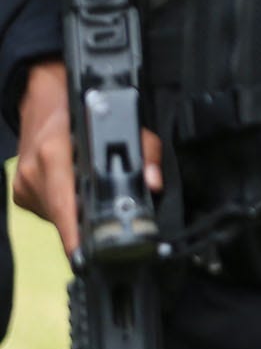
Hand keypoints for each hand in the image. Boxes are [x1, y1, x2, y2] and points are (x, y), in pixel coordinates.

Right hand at [12, 60, 162, 258]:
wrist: (45, 95)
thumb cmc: (85, 107)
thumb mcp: (126, 120)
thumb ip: (145, 150)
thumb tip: (152, 183)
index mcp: (54, 155)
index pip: (65, 205)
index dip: (79, 233)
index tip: (93, 253)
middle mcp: (34, 174)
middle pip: (65, 217)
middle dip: (89, 226)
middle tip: (112, 231)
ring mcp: (24, 185)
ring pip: (58, 216)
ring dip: (79, 214)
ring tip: (95, 198)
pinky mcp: (21, 192)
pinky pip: (49, 210)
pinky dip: (67, 207)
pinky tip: (78, 192)